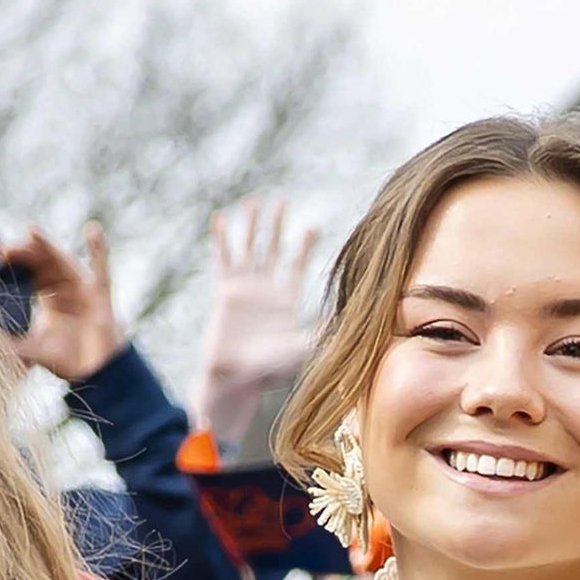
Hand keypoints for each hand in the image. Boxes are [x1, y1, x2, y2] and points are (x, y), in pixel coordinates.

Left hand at [2, 224, 123, 384]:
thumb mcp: (33, 352)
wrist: (96, 374)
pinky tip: (92, 230)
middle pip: (44, 261)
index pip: (30, 271)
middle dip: (26, 251)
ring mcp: (83, 290)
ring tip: (31, 232)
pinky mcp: (100, 296)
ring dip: (48, 246)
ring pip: (63, 261)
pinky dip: (98, 250)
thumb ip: (10, 348)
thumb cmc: (68, 361)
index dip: (17, 261)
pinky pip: (101, 269)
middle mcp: (65, 289)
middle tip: (7, 248)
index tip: (0, 257)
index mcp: (49, 298)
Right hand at [198, 196, 321, 449]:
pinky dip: (222, 239)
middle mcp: (265, 291)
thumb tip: (360, 325)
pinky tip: (220, 219)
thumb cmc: (271, 369)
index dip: (304, 246)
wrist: (237, 376)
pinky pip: (223, 259)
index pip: (297, 266)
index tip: (312, 226)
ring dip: (251, 225)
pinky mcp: (225, 291)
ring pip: (248, 248)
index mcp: (286, 301)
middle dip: (277, 226)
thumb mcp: (306, 346)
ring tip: (254, 202)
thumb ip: (328, 332)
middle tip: (282, 202)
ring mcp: (244, 289)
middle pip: (272, 249)